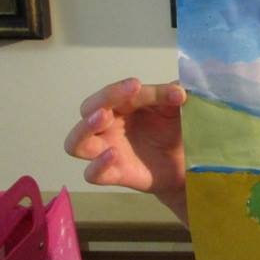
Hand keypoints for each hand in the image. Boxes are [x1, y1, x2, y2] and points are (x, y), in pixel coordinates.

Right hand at [64, 78, 186, 207]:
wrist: (183, 161)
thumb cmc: (173, 128)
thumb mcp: (176, 108)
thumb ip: (174, 96)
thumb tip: (179, 91)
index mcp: (120, 104)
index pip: (113, 92)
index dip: (122, 89)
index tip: (137, 85)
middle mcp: (108, 125)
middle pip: (88, 109)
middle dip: (102, 100)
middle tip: (122, 95)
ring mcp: (106, 150)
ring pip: (76, 142)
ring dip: (85, 129)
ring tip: (103, 118)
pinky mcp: (113, 174)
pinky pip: (92, 174)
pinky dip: (98, 165)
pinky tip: (113, 154)